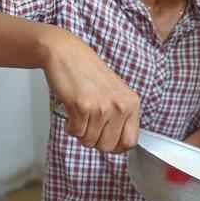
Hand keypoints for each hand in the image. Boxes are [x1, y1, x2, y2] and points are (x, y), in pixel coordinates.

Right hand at [41, 28, 139, 152]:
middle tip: (89, 124)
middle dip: (94, 140)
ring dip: (81, 131)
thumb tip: (118, 144)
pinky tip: (72, 111)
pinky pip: (75, 132)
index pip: (130, 142)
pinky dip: (70, 126)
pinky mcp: (83, 106)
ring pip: (90, 141)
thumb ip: (120, 116)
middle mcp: (121, 106)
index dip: (115, 146)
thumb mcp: (115, 94)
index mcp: (132, 104)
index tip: (105, 140)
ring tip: (80, 114)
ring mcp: (103, 107)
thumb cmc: (88, 73)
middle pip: (108, 146)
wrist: (67, 54)